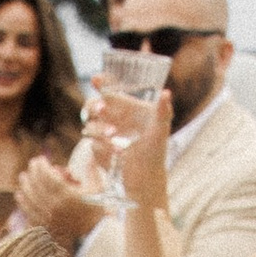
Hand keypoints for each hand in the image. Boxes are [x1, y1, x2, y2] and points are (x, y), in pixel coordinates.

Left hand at [16, 154, 105, 252]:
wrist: (94, 237)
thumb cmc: (97, 212)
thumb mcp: (99, 189)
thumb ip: (92, 170)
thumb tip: (91, 154)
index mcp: (67, 194)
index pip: (47, 175)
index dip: (41, 165)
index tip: (40, 159)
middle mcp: (54, 205)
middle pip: (36, 185)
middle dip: (32, 172)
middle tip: (32, 165)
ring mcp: (48, 217)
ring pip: (30, 198)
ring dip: (24, 185)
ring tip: (23, 178)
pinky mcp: (44, 226)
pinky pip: (29, 213)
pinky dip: (23, 203)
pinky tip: (20, 196)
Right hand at [83, 84, 169, 208]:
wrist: (146, 177)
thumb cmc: (155, 148)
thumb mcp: (161, 128)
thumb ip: (163, 110)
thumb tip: (166, 93)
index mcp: (124, 107)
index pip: (108, 90)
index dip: (100, 83)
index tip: (96, 79)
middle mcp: (110, 118)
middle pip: (92, 105)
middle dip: (94, 106)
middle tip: (103, 109)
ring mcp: (102, 134)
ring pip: (90, 125)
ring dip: (100, 128)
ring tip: (114, 134)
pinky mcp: (97, 150)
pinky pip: (94, 145)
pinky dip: (104, 147)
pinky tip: (118, 152)